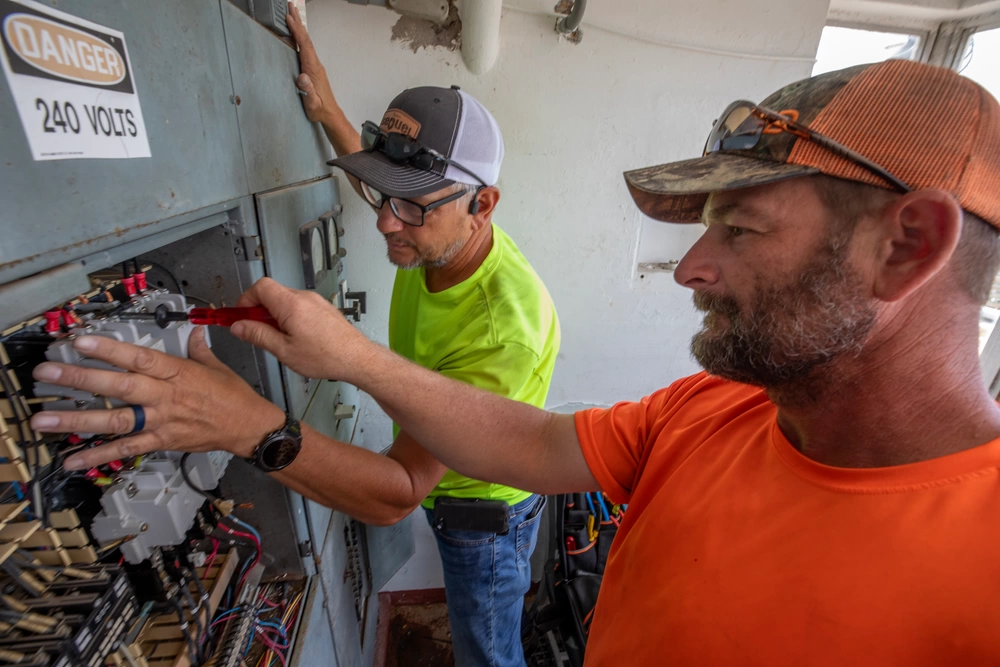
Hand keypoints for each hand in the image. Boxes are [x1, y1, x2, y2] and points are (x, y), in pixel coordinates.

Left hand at [29, 329, 284, 469]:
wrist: (250, 427)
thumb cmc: (234, 396)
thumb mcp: (216, 365)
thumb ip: (197, 348)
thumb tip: (192, 331)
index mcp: (177, 372)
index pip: (140, 358)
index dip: (111, 350)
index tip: (82, 342)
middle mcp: (166, 396)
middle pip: (119, 386)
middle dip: (81, 380)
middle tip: (48, 374)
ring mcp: (161, 421)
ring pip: (116, 420)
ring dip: (78, 420)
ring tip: (46, 419)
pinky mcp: (161, 441)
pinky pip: (127, 449)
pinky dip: (99, 456)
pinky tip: (73, 459)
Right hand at [232, 278, 373, 383]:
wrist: (357, 358)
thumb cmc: (326, 356)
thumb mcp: (284, 351)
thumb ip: (258, 335)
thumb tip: (238, 326)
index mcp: (291, 305)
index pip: (260, 287)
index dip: (246, 300)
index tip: (241, 316)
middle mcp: (304, 298)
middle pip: (272, 292)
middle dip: (259, 310)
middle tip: (256, 330)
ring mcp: (315, 301)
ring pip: (285, 300)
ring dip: (274, 314)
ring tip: (278, 337)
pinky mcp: (322, 308)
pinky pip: (298, 305)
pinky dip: (289, 316)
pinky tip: (294, 336)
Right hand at [287, 2, 335, 124]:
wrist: (329, 114)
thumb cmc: (320, 109)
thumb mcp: (312, 103)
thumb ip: (307, 90)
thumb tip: (302, 77)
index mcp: (313, 69)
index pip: (305, 45)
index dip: (297, 31)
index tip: (289, 18)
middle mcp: (315, 64)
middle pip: (305, 38)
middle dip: (298, 21)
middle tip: (290, 5)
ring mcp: (314, 65)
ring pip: (305, 42)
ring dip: (298, 27)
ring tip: (291, 14)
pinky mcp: (312, 68)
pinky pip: (304, 48)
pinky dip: (299, 37)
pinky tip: (294, 35)